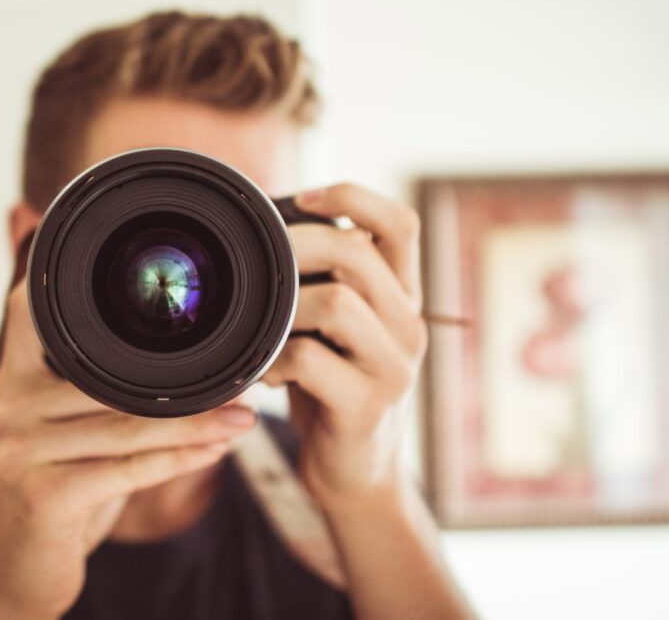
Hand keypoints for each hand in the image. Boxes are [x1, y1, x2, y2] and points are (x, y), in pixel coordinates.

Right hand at [0, 281, 257, 618]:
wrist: (16, 578)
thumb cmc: (54, 502)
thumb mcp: (66, 440)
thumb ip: (98, 400)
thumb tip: (182, 372)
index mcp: (12, 385)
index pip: (31, 315)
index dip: (77, 288)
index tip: (147, 282)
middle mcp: (8, 409)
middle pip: (111, 385)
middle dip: (183, 388)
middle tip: (240, 383)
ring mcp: (20, 452)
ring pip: (127, 427)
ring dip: (195, 424)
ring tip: (241, 418)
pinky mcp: (43, 495)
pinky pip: (128, 471)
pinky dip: (179, 461)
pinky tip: (214, 451)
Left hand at [262, 183, 426, 506]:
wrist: (355, 472)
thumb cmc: (334, 388)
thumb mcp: (337, 329)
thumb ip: (324, 284)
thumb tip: (268, 227)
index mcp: (403, 296)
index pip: (401, 224)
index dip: (354, 196)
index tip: (304, 195)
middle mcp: (409, 325)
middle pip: (359, 252)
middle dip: (298, 245)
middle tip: (259, 264)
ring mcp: (393, 367)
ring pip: (337, 302)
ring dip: (285, 307)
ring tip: (263, 327)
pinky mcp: (367, 406)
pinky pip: (312, 361)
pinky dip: (274, 360)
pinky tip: (263, 373)